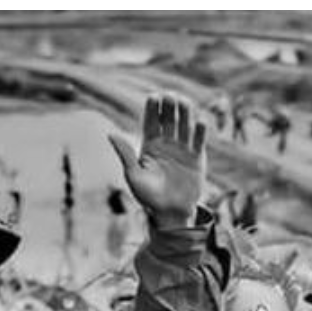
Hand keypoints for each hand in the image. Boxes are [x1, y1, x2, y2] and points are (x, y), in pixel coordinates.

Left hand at [107, 93, 207, 228]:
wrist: (170, 214)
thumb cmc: (147, 198)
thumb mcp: (133, 176)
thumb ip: (125, 154)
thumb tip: (110, 134)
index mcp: (150, 146)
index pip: (151, 122)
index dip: (153, 109)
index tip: (153, 96)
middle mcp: (167, 144)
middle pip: (169, 119)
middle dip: (169, 107)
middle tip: (170, 96)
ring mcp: (183, 150)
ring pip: (184, 126)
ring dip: (185, 113)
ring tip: (184, 101)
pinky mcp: (197, 159)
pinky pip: (199, 141)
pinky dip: (200, 131)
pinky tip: (200, 121)